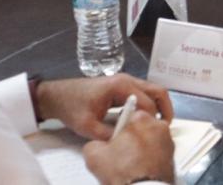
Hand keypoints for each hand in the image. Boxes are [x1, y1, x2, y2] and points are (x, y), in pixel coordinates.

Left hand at [35, 75, 173, 140]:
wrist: (58, 96)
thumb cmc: (72, 107)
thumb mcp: (88, 126)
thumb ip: (109, 134)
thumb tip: (126, 142)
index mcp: (120, 86)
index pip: (147, 102)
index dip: (150, 120)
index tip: (148, 134)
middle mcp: (127, 80)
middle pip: (157, 90)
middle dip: (165, 109)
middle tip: (165, 128)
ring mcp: (125, 82)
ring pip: (152, 91)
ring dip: (158, 107)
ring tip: (157, 125)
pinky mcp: (122, 87)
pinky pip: (143, 94)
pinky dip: (149, 106)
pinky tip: (145, 120)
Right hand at [82, 110, 174, 184]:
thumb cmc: (123, 172)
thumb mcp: (93, 155)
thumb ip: (94, 142)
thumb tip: (97, 145)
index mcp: (141, 118)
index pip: (128, 116)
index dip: (119, 129)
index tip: (115, 140)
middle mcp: (159, 126)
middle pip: (141, 128)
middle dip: (132, 138)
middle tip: (121, 154)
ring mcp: (168, 142)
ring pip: (151, 140)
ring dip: (142, 148)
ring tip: (130, 165)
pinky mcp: (173, 157)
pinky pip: (158, 153)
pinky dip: (151, 159)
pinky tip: (140, 169)